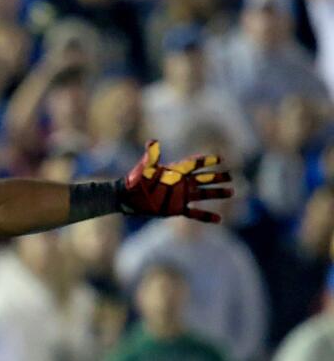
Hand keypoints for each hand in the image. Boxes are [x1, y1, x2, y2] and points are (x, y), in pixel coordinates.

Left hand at [118, 140, 232, 222]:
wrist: (128, 198)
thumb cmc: (136, 180)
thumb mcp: (145, 168)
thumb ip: (151, 156)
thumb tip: (152, 141)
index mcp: (176, 171)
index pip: (194, 164)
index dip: (206, 161)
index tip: (219, 158)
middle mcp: (182, 182)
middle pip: (204, 178)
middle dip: (217, 177)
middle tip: (231, 176)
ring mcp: (181, 195)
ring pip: (203, 193)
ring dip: (217, 193)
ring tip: (231, 191)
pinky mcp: (177, 208)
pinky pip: (195, 212)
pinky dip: (206, 215)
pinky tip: (219, 219)